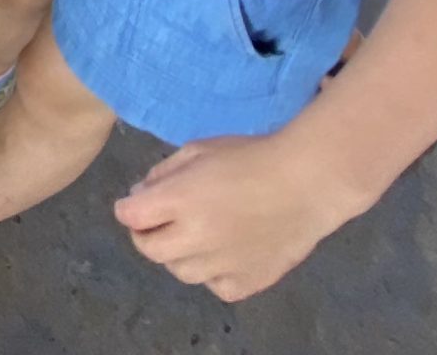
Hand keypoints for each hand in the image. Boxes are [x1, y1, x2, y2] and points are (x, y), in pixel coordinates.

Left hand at [111, 133, 370, 302]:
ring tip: (197, 235)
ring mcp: (221, 264)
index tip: (138, 203)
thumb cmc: (252, 156)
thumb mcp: (200, 149)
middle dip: (146, 234)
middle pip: (149, 250)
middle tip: (160, 222)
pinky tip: (225, 253)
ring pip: (180, 271)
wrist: (307, 182)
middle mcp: (196, 236)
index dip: (129, 208)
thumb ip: (164, 173)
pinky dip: (214, 273)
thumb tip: (140, 195)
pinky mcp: (246, 283)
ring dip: (179, 254)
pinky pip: (215, 286)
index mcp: (180, 199)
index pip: (130, 215)